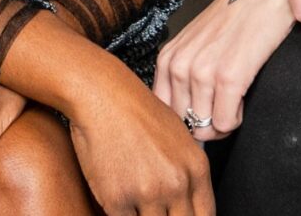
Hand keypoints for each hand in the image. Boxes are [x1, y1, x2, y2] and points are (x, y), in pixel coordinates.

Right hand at [60, 65, 215, 215]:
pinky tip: (120, 200)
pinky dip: (122, 214)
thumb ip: (187, 172)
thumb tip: (189, 199)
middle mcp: (176, 183)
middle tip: (157, 209)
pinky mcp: (117, 199)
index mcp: (196, 168)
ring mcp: (147, 193)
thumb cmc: (137, 111)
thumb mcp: (179, 137)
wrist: (104, 96)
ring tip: (137, 202)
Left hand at [154, 0, 297, 137]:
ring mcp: (203, 72)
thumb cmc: (235, 15)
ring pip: (206, 126)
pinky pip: (226, 122)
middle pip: (186, 122)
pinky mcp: (229, 77)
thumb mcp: (196, 41)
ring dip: (224, 120)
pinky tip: (242, 98)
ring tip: (235, 97)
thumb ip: (183, 71)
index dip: (186, 118)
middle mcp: (180, 66)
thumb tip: (184, 112)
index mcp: (169, 58)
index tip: (203, 110)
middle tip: (224, 104)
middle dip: (207, 122)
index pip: (164, 111)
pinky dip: (236, 118)